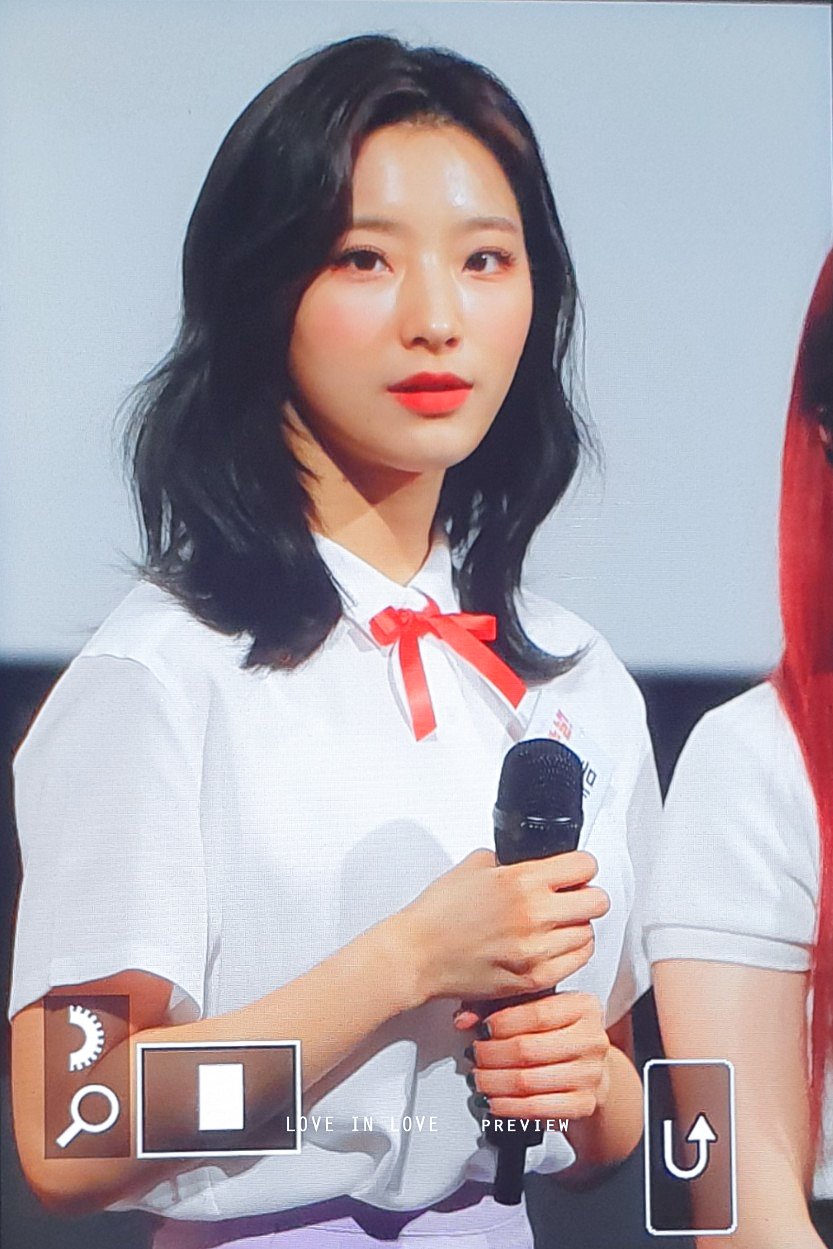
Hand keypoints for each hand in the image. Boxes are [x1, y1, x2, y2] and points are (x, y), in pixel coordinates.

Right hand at [392, 849, 608, 1006]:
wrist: (417, 956)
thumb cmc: (438, 914)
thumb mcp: (474, 866)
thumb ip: (509, 861)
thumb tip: (532, 861)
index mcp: (521, 881)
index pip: (584, 866)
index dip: (580, 867)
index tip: (574, 871)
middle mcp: (534, 915)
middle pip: (597, 901)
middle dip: (586, 895)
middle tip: (571, 897)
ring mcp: (536, 950)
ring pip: (588, 934)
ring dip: (577, 926)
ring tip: (557, 924)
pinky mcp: (533, 978)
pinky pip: (576, 963)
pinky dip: (569, 953)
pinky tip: (552, 946)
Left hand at [454, 991, 611, 1120]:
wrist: (589, 1069)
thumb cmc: (554, 1034)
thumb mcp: (531, 1008)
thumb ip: (496, 1005)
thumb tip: (464, 1019)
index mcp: (583, 1006)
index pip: (537, 1013)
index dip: (503, 1023)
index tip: (482, 1029)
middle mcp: (592, 1039)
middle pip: (528, 1049)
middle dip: (491, 1055)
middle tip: (474, 1056)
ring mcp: (591, 1074)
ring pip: (528, 1081)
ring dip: (493, 1082)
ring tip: (478, 1078)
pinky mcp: (585, 1104)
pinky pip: (537, 1108)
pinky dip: (508, 1107)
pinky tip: (494, 1101)